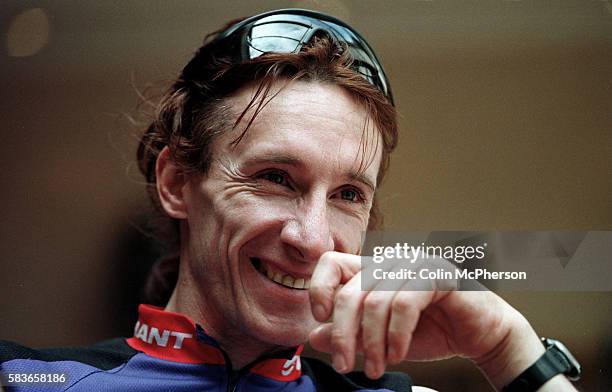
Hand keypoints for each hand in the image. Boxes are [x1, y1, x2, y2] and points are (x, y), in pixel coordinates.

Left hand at [307, 251, 568, 389]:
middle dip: (343, 334)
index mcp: (372, 269)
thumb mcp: (380, 338)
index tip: (320, 319)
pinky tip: (397, 354)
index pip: (331, 262)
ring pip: (374, 301)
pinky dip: (396, 335)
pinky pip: (404, 304)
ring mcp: (413, 264)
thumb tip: (314, 336)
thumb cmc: (432, 332)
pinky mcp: (437, 274)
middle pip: (349, 291)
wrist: (481, 336)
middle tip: (343, 364)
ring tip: (375, 368)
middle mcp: (389, 261)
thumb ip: (350, 334)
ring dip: (372, 343)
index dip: (318, 289)